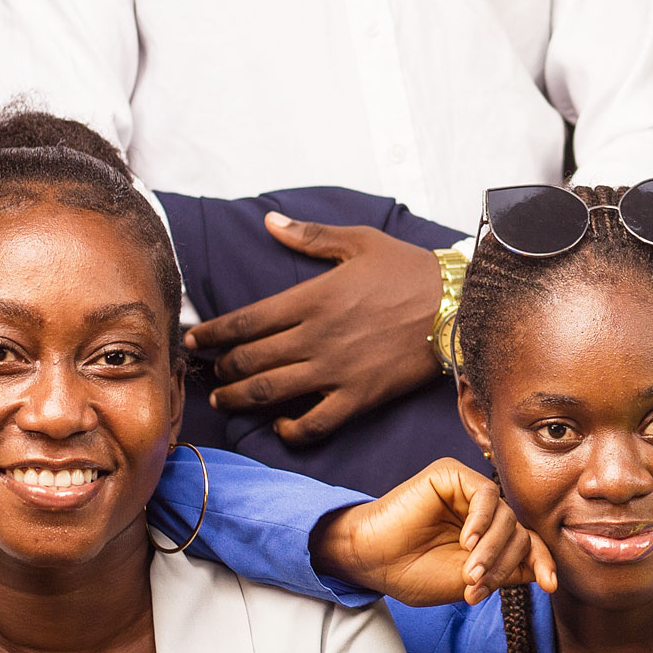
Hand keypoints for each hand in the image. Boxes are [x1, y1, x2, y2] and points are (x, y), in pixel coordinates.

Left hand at [185, 219, 441, 443]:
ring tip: (222, 399)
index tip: (194, 340)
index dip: (212, 334)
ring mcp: (336, 370)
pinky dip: (292, 430)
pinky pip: (315, 423)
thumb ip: (309, 235)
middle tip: (207, 372)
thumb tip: (269, 221)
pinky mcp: (359, 396)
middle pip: (250, 360)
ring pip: (271, 392)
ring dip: (238, 398)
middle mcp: (316, 337)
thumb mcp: (359, 241)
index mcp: (312, 298)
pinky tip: (281, 426)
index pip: (245, 321)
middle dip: (220, 369)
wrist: (457, 305)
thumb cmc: (409, 269)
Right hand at [314, 457, 553, 605]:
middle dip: (503, 564)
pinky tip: (466, 541)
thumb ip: (507, 572)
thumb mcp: (470, 582)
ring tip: (468, 571)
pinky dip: (482, 520)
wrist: (372, 561)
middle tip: (475, 585)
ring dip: (491, 549)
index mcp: (486, 536)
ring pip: (505, 515)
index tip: (550, 586)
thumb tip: (545, 572)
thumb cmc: (414, 573)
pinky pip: (486, 494)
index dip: (541, 562)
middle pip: (518, 532)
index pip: (526, 543)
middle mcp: (481, 512)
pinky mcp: (452, 475)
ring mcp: (467, 492)